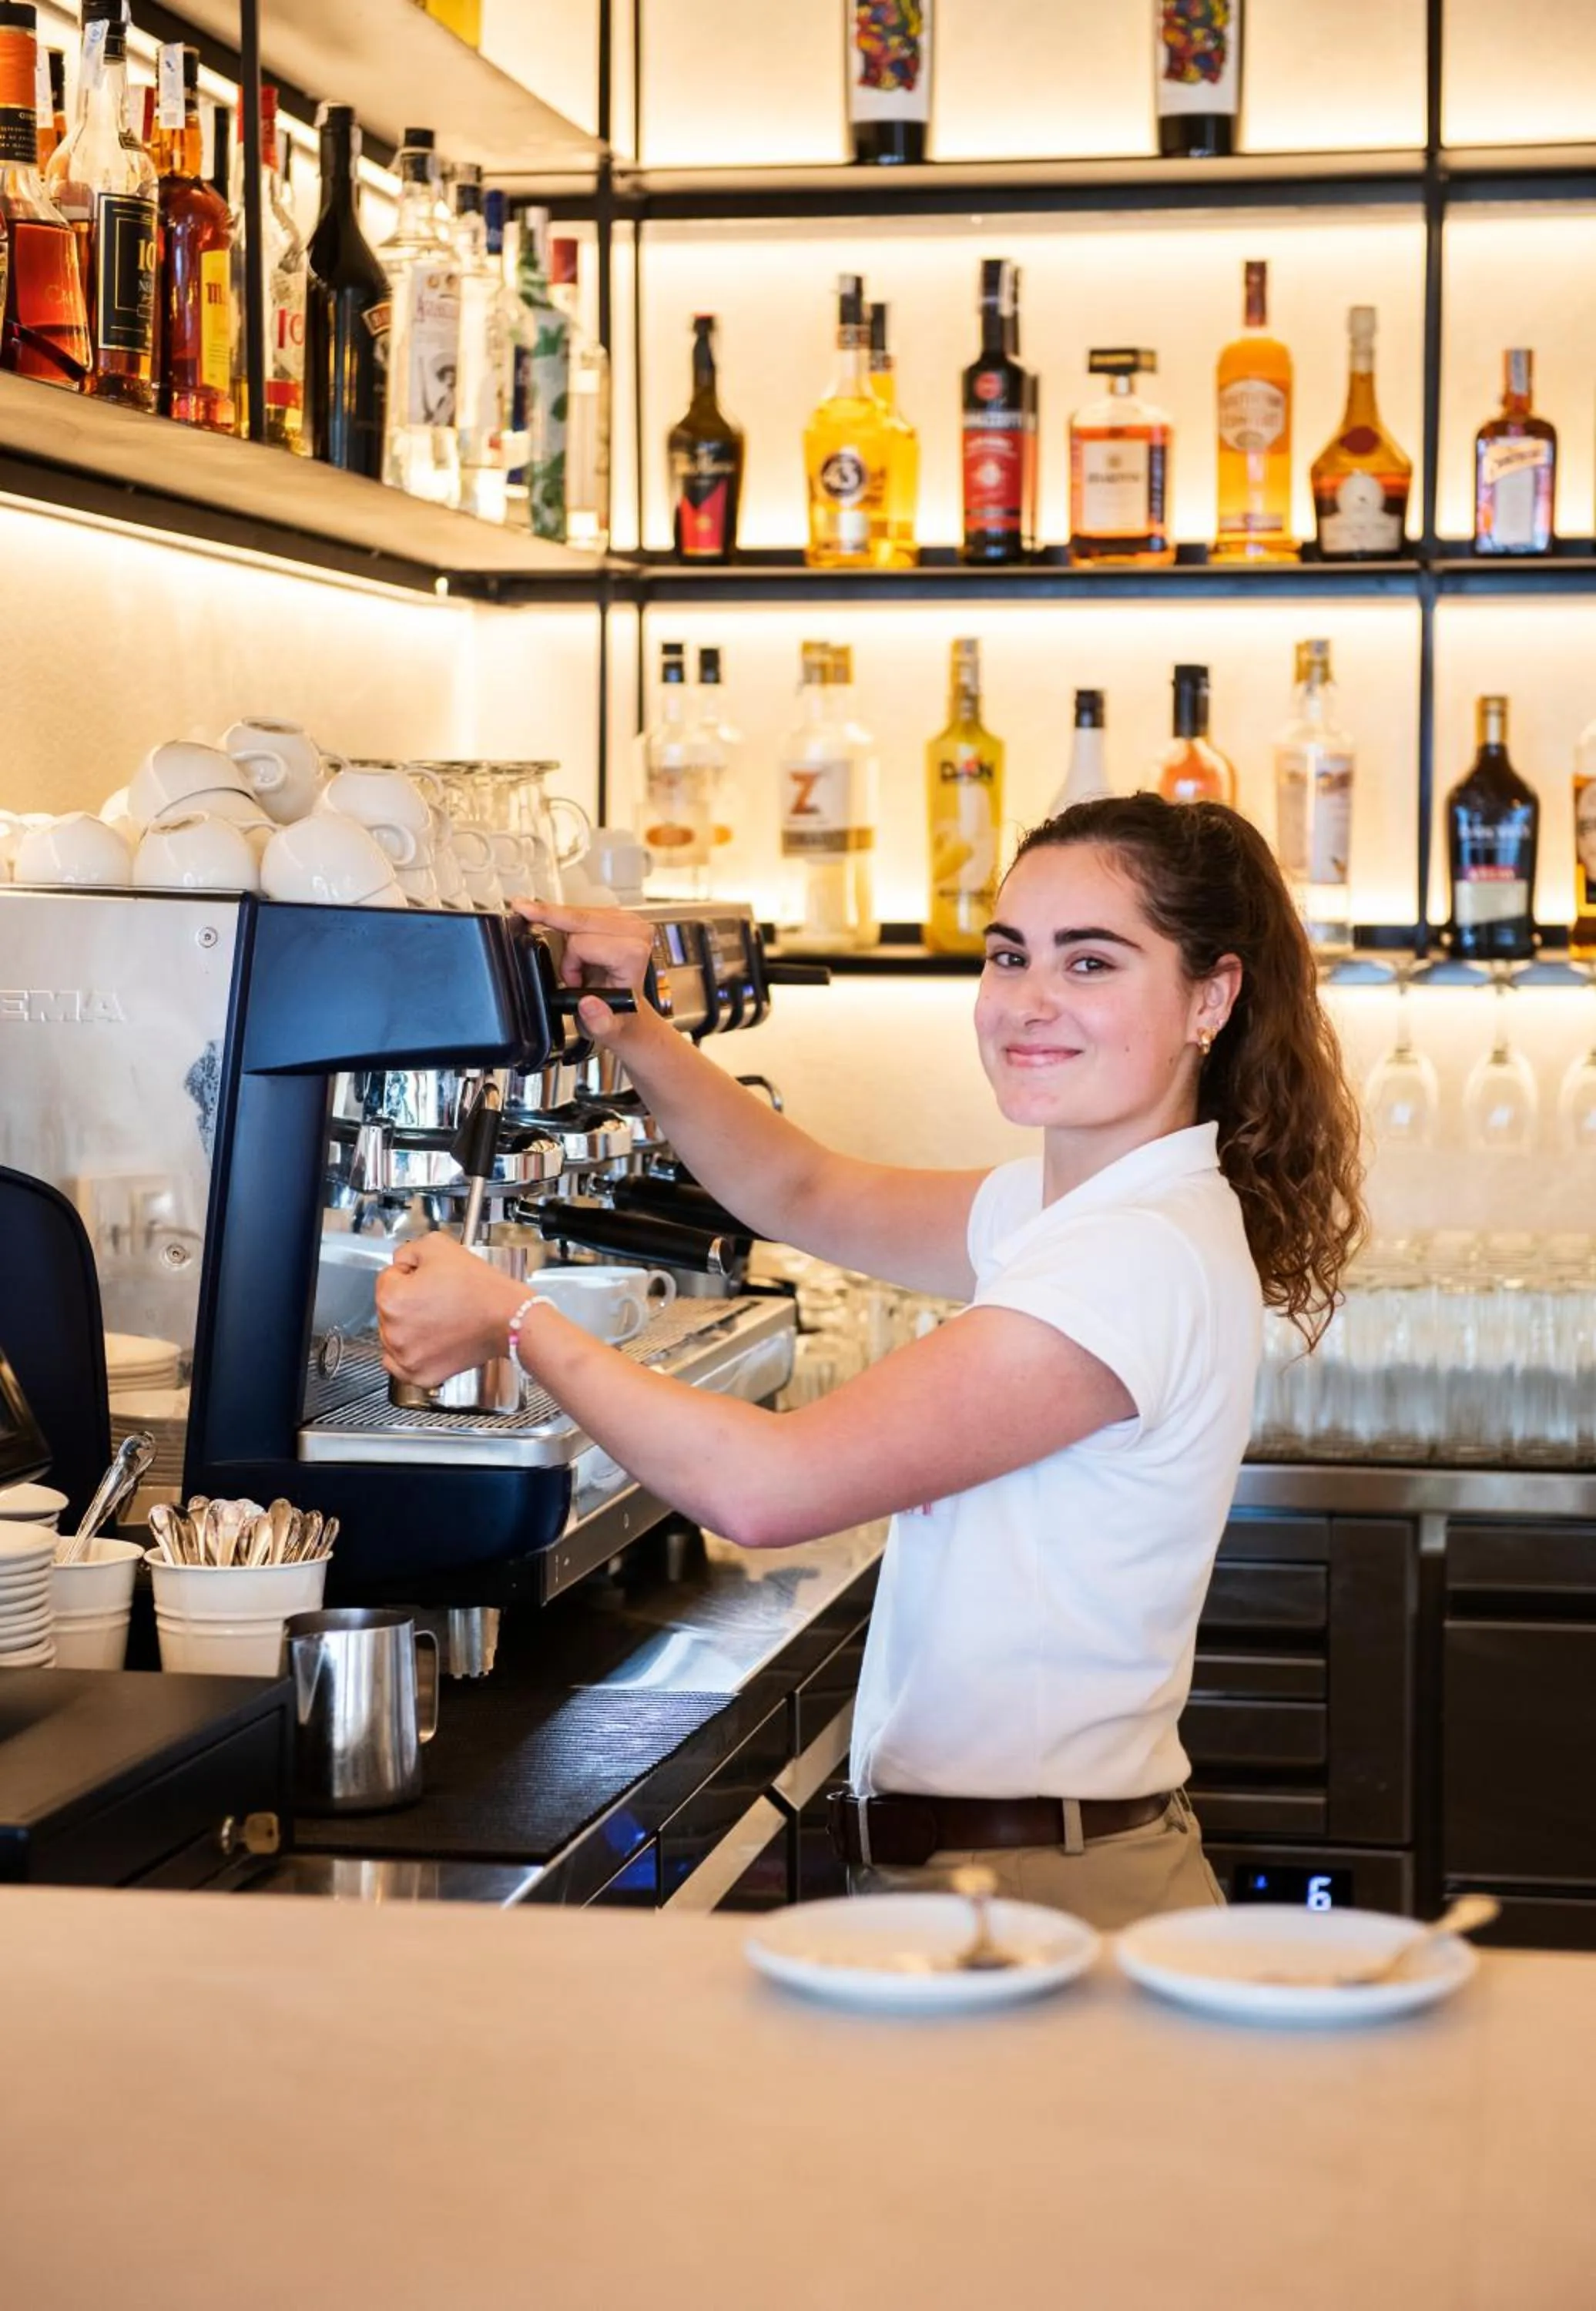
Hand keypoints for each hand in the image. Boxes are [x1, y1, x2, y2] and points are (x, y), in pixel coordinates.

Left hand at [375, 1234, 521, 1389]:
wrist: (507, 1318)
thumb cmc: (480, 1289)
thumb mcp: (438, 1245)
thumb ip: (407, 1250)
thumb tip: (400, 1263)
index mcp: (392, 1299)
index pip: (388, 1277)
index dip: (411, 1272)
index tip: (430, 1277)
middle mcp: (394, 1332)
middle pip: (389, 1306)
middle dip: (409, 1299)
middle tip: (439, 1296)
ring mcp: (406, 1357)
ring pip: (393, 1334)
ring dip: (408, 1325)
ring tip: (439, 1317)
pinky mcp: (420, 1375)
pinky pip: (398, 1363)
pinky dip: (409, 1352)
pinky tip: (427, 1340)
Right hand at [513, 898, 659, 1053]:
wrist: (631, 1014)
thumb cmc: (620, 1018)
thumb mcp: (608, 1030)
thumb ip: (599, 1022)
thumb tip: (588, 1004)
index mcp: (633, 956)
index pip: (582, 943)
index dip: (570, 964)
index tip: (571, 982)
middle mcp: (635, 932)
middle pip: (578, 918)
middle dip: (554, 927)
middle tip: (523, 910)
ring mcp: (627, 920)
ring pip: (576, 911)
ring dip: (561, 929)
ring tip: (567, 959)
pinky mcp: (617, 916)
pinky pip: (580, 910)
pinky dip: (565, 920)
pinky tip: (561, 930)